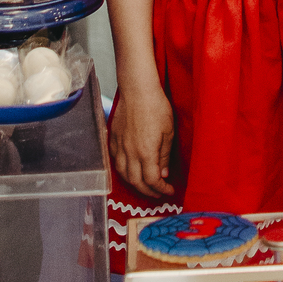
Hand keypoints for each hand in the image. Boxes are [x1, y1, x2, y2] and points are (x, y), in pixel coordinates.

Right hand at [110, 84, 174, 198]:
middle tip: (158, 192)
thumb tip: (163, 173)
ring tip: (145, 184)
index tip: (169, 190)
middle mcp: (130, 153)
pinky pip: (115, 161)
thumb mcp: (168, 132)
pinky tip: (130, 169)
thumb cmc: (156, 106)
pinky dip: (123, 170)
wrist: (138, 89)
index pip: (152, 180)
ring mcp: (120, 146)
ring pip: (123, 174)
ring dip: (135, 184)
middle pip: (137, 182)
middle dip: (149, 192)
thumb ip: (164, 155)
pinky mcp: (114, 138)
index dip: (162, 189)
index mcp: (146, 152)